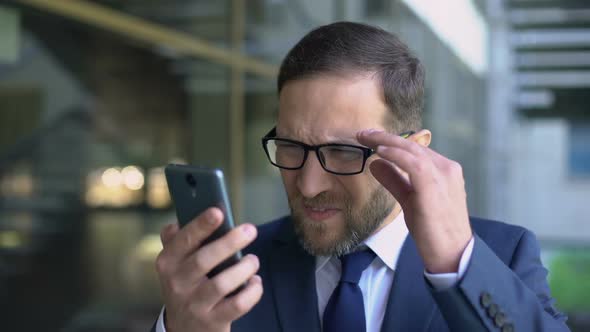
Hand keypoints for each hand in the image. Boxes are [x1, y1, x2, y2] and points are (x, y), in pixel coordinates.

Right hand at [155, 207, 262, 331]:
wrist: (184, 328)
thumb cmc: (187, 284)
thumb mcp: (175, 263)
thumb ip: (178, 239)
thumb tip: (180, 219)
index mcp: (168, 262)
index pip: (183, 240)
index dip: (200, 225)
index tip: (218, 211)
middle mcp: (177, 283)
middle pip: (204, 260)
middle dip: (229, 242)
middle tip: (250, 230)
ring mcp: (195, 304)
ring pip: (222, 284)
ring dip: (244, 268)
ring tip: (253, 260)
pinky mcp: (212, 321)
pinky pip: (238, 305)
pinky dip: (252, 291)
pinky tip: (255, 282)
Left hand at [358, 129, 471, 272]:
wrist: (452, 254)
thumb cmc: (433, 230)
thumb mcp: (409, 200)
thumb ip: (394, 181)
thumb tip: (376, 164)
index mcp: (444, 170)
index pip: (415, 149)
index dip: (392, 142)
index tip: (371, 138)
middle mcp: (446, 168)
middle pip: (413, 145)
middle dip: (386, 137)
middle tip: (363, 133)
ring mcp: (443, 176)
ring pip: (412, 150)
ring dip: (386, 141)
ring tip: (366, 138)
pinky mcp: (434, 187)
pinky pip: (413, 164)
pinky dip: (395, 155)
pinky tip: (379, 152)